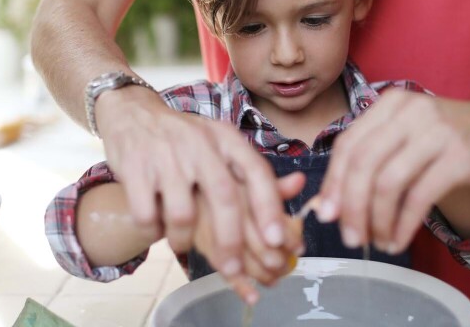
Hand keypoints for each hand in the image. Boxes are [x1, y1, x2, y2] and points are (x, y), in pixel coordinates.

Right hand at [95, 86, 299, 276]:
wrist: (132, 112)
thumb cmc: (185, 139)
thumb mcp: (222, 146)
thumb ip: (255, 171)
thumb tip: (299, 188)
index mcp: (226, 138)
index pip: (256, 172)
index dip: (269, 208)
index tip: (277, 241)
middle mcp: (199, 144)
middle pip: (223, 197)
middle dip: (231, 241)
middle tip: (233, 269)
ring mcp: (165, 155)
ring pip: (182, 214)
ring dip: (183, 240)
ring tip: (182, 244)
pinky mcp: (134, 167)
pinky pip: (147, 214)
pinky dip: (153, 230)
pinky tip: (155, 228)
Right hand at [193, 173, 305, 304]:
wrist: (169, 183)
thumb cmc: (213, 181)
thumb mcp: (241, 174)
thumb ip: (271, 184)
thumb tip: (300, 180)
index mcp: (238, 180)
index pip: (268, 208)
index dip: (286, 234)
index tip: (297, 247)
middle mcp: (222, 199)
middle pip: (254, 236)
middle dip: (275, 257)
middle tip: (286, 265)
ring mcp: (206, 220)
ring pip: (238, 255)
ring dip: (260, 272)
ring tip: (274, 278)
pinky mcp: (195, 238)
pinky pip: (217, 266)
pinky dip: (238, 284)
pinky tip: (252, 296)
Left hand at [318, 89, 469, 252]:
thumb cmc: (457, 137)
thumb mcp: (411, 139)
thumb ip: (374, 163)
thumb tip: (329, 203)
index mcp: (391, 104)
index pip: (348, 145)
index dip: (333, 183)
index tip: (327, 214)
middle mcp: (411, 112)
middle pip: (363, 165)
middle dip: (351, 208)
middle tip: (350, 236)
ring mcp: (437, 132)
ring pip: (388, 183)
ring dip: (377, 220)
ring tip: (378, 242)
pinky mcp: (461, 156)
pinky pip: (419, 197)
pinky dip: (403, 224)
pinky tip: (400, 238)